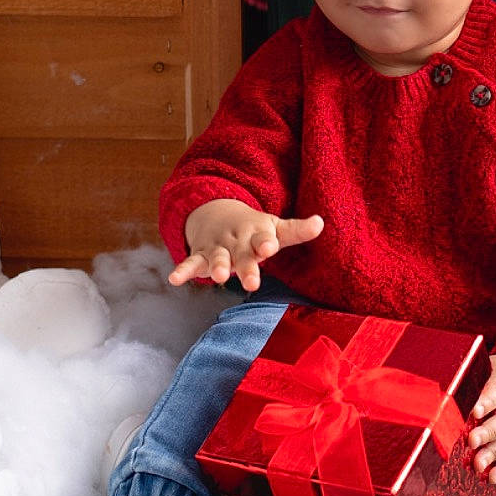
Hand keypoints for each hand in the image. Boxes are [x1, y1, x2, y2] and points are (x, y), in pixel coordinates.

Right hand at [168, 199, 324, 289]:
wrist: (217, 213)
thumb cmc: (253, 228)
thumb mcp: (274, 227)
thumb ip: (296, 230)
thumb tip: (321, 222)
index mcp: (256, 233)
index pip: (263, 238)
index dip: (265, 242)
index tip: (269, 247)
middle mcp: (236, 240)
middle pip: (242, 255)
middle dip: (246, 267)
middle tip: (252, 282)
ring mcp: (217, 247)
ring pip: (216, 258)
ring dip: (216, 266)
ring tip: (217, 277)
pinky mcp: (200, 255)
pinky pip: (190, 263)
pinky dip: (182, 270)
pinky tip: (174, 279)